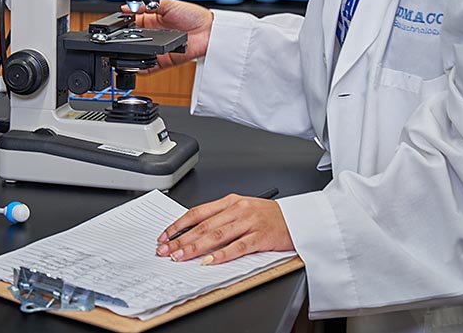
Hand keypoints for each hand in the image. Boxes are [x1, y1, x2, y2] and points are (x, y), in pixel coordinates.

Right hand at [122, 0, 213, 69]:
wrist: (209, 31)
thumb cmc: (193, 15)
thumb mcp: (168, 4)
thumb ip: (147, 5)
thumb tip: (128, 6)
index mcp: (152, 19)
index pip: (132, 22)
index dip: (124, 24)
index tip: (116, 24)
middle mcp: (153, 34)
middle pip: (133, 38)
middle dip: (125, 39)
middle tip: (119, 37)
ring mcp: (158, 48)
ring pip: (139, 53)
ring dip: (132, 53)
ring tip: (124, 51)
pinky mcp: (163, 60)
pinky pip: (149, 67)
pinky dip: (142, 68)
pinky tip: (135, 66)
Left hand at [154, 194, 293, 264]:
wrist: (298, 218)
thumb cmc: (269, 216)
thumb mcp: (242, 210)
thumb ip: (220, 218)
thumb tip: (193, 232)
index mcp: (230, 201)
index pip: (197, 212)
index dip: (178, 225)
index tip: (165, 236)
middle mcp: (238, 209)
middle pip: (203, 225)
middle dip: (181, 239)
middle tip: (166, 250)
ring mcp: (249, 222)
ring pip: (217, 235)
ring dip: (196, 247)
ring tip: (180, 257)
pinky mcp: (261, 236)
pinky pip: (239, 246)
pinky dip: (223, 254)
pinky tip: (211, 261)